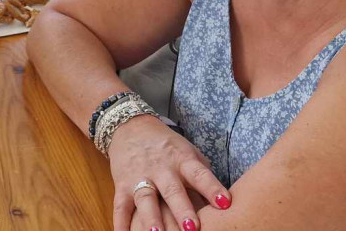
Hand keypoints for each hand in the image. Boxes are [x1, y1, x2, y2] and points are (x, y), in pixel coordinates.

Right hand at [108, 115, 229, 230]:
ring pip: (145, 199)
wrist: (129, 126)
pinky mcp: (121, 185)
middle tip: (192, 229)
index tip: (225, 203)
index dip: (212, 188)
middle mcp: (161, 168)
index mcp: (182, 160)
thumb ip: (202, 179)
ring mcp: (138, 177)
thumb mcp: (189, 154)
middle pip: (172, 190)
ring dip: (151, 218)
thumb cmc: (168, 147)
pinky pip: (120, 206)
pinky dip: (120, 223)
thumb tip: (224, 208)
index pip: (199, 174)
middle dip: (182, 209)